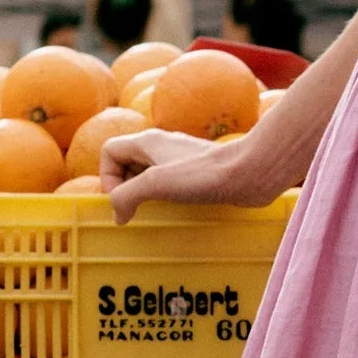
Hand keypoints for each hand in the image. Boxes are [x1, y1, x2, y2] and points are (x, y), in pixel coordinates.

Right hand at [99, 129, 287, 223]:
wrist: (249, 172)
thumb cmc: (203, 174)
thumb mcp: (155, 183)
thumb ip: (127, 196)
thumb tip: (118, 215)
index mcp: (147, 142)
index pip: (110, 151)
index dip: (107, 176)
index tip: (123, 199)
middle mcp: (162, 146)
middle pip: (127, 163)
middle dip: (124, 187)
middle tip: (135, 209)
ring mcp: (180, 159)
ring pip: (149, 174)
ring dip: (145, 195)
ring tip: (152, 213)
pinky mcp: (197, 173)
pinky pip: (171, 183)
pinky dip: (166, 198)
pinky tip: (175, 212)